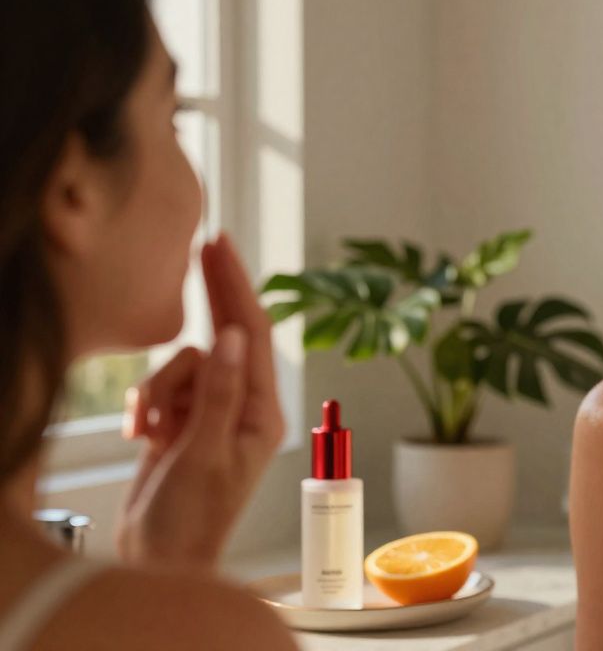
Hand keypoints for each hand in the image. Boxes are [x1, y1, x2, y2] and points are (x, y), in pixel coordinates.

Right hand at [117, 233, 284, 569]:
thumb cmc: (191, 518)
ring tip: (153, 431)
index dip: (237, 287)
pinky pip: (160, 388)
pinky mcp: (181, 421)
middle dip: (215, 294)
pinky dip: (146, 406)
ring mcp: (210, 412)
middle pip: (228, 333)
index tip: (220, 247)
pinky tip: (141, 438)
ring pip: (182, 364)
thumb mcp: (205, 453)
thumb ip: (216, 393)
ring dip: (159, 390)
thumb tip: (230, 337)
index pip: (252, 335)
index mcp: (260, 412)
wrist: (160, 557)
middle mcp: (241, 405)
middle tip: (203, 246)